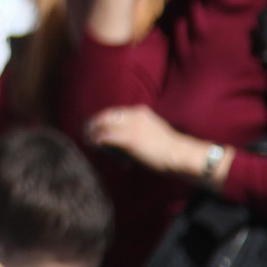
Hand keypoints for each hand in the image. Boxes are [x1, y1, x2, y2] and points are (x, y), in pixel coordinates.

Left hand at [84, 105, 198, 178]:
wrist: (179, 154)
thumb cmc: (167, 148)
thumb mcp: (151, 131)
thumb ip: (137, 130)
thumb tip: (121, 140)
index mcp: (140, 111)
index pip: (115, 112)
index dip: (103, 119)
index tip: (96, 126)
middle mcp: (135, 115)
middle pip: (106, 115)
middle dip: (94, 123)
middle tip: (87, 133)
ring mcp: (132, 127)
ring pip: (103, 125)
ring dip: (93, 133)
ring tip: (88, 140)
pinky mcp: (129, 140)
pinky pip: (106, 137)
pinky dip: (97, 140)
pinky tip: (94, 145)